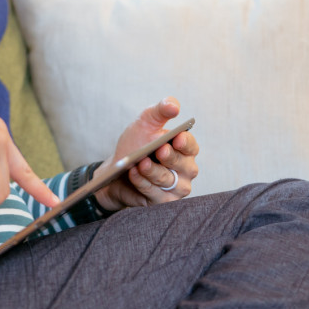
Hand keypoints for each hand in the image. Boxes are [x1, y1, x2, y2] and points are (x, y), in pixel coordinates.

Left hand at [94, 97, 199, 211]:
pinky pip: (155, 194)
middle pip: (184, 165)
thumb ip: (160, 111)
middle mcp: (186, 170)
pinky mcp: (163, 202)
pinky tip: (133, 173)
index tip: (177, 138)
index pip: (191, 146)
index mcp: (185, 149)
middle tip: (160, 150)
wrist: (117, 169)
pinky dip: (143, 183)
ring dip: (153, 171)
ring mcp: (176, 188)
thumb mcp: (145, 123)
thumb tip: (174, 106)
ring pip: (168, 180)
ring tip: (140, 162)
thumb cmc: (136, 144)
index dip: (185, 143)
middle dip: (171, 158)